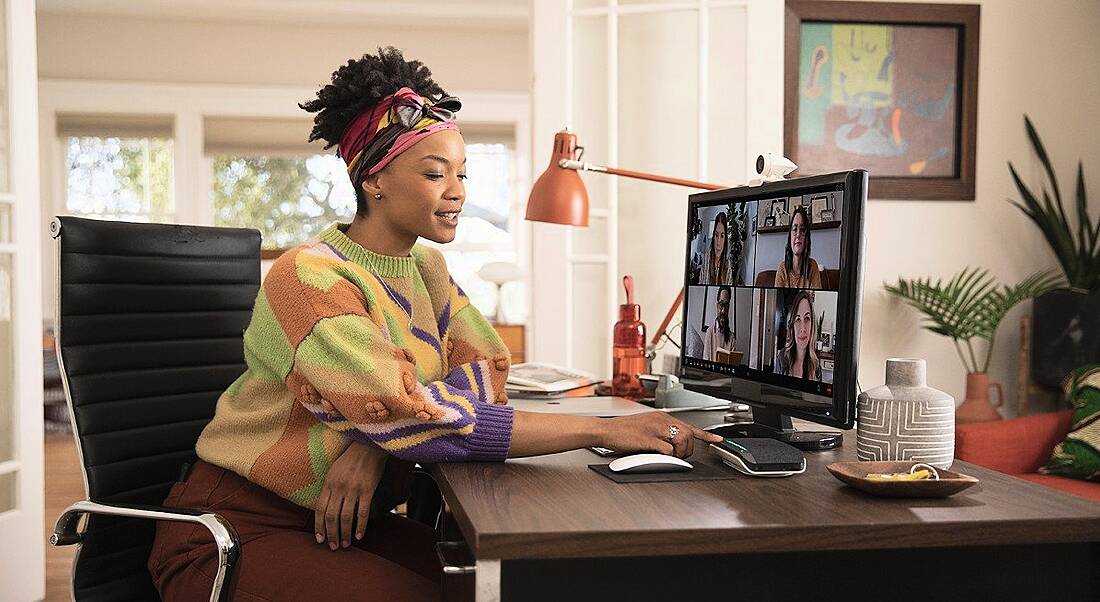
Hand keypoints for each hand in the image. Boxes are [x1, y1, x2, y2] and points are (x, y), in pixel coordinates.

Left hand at [314, 442, 386, 549]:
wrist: (369, 445)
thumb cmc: (351, 458)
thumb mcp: (334, 470)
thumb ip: (330, 488)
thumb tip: (326, 507)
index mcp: (328, 483)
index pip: (320, 509)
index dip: (319, 527)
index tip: (319, 539)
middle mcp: (339, 487)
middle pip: (331, 516)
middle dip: (331, 534)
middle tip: (333, 546)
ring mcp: (353, 489)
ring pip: (346, 517)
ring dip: (345, 533)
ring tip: (346, 544)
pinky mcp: (368, 490)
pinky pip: (363, 512)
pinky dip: (360, 526)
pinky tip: (360, 535)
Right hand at [600, 413, 722, 457]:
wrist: (605, 430)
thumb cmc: (622, 431)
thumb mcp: (646, 426)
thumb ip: (661, 432)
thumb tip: (673, 445)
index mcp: (662, 417)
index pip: (689, 425)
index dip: (706, 434)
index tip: (717, 440)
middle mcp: (661, 420)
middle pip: (688, 434)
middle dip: (688, 449)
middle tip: (680, 456)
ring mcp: (655, 429)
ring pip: (681, 441)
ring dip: (679, 453)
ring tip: (669, 457)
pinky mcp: (648, 439)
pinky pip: (667, 449)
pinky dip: (667, 456)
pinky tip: (659, 456)